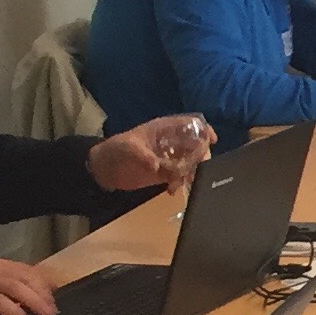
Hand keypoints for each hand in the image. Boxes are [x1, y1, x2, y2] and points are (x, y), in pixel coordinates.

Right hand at [0, 256, 59, 314]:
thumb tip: (42, 298)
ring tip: (44, 314)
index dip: (45, 284)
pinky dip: (14, 310)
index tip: (56, 298)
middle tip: (53, 309)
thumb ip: (13, 290)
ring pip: (15, 286)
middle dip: (43, 293)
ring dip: (33, 301)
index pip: (29, 271)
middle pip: (25, 277)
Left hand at [89, 115, 210, 195]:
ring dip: (192, 172)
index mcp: (165, 129)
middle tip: (197, 167)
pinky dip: (180, 183)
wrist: (103, 169)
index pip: (191, 124)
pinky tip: (172, 190)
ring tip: (183, 181)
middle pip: (197, 145)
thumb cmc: (115, 150)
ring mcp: (170, 158)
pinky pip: (181, 177)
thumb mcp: (128, 148)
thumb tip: (158, 167)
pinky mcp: (165, 173)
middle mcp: (172, 142)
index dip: (204, 129)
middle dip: (201, 155)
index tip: (212, 140)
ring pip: (192, 162)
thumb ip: (143, 156)